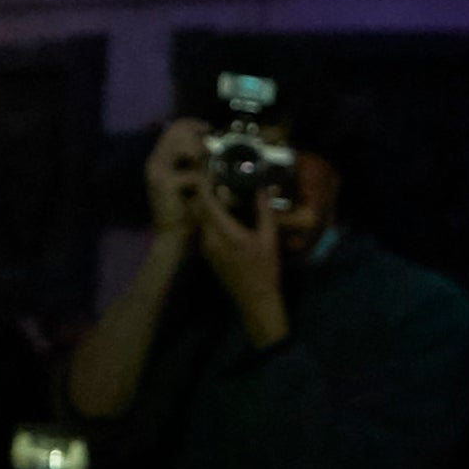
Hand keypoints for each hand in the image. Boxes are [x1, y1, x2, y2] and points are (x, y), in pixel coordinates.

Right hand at [139, 118, 209, 247]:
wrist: (172, 239)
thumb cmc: (184, 211)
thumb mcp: (190, 183)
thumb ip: (195, 165)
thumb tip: (211, 146)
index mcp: (159, 159)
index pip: (172, 128)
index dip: (193, 124)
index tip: (210, 129)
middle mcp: (154, 161)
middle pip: (176, 132)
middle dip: (199, 136)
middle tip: (214, 144)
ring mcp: (157, 171)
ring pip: (182, 146)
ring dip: (201, 153)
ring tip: (212, 164)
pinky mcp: (165, 184)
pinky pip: (192, 172)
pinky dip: (205, 178)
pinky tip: (211, 188)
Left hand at [191, 165, 289, 346]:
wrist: (255, 301)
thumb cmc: (265, 270)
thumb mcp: (269, 239)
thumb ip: (264, 211)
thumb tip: (263, 188)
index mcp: (224, 233)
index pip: (206, 200)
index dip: (206, 181)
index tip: (213, 168)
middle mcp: (209, 238)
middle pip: (200, 206)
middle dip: (207, 189)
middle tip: (219, 176)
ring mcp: (206, 247)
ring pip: (201, 216)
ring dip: (209, 203)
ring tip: (223, 190)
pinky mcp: (207, 253)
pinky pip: (204, 227)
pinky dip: (211, 215)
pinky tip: (225, 212)